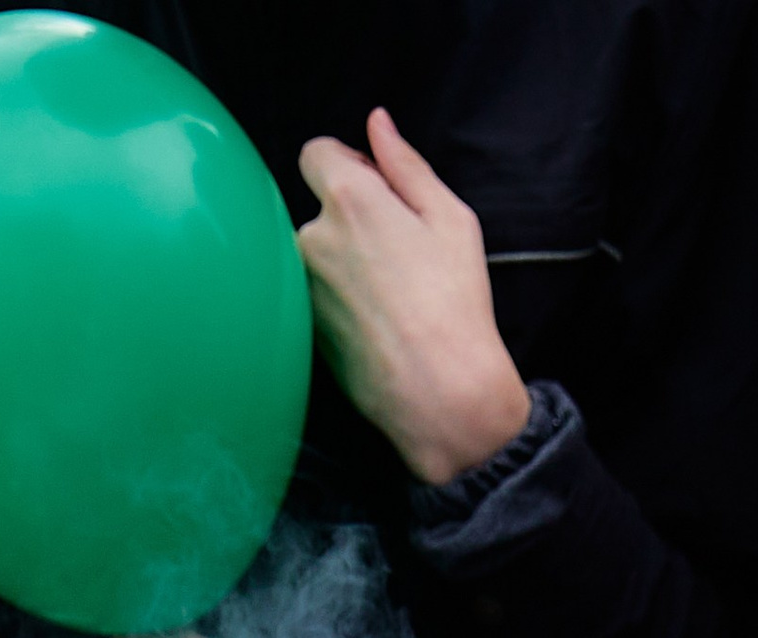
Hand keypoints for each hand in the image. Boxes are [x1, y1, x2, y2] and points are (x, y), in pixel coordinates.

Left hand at [297, 108, 532, 486]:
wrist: (441, 394)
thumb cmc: (455, 304)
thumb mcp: (449, 218)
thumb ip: (405, 164)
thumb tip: (377, 123)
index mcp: (348, 199)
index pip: (315, 153)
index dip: (345, 165)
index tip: (375, 191)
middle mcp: (312, 237)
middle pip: (317, 208)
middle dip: (346, 218)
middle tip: (395, 253)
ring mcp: (302, 288)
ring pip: (315, 256)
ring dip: (341, 263)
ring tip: (388, 296)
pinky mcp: (303, 329)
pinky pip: (314, 298)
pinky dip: (338, 303)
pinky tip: (376, 324)